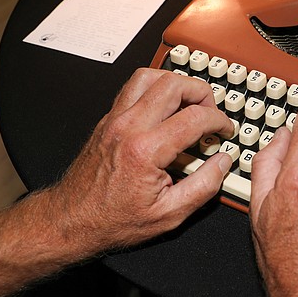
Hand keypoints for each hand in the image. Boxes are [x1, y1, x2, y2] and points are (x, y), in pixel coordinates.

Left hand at [50, 68, 234, 253]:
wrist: (72, 221)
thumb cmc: (113, 220)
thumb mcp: (169, 215)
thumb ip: (203, 186)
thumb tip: (222, 163)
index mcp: (145, 151)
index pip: (195, 117)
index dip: (219, 121)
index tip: (225, 130)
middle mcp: (128, 127)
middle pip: (174, 84)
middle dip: (202, 93)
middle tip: (211, 112)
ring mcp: (114, 119)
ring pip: (150, 76)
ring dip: (176, 83)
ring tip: (189, 103)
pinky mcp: (107, 120)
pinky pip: (133, 88)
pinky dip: (155, 89)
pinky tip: (165, 108)